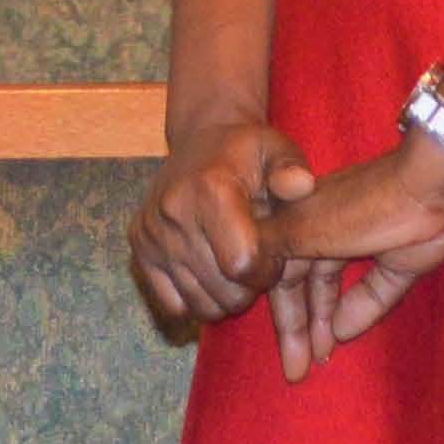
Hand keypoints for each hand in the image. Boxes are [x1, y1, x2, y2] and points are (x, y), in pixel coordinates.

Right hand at [128, 119, 316, 330]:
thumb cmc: (247, 151)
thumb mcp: (277, 149)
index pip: (242, 265)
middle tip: (258, 261)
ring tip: (237, 265)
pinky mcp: (140, 250)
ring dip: (227, 296)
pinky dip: (199, 300)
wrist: (200, 139)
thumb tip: (302, 185)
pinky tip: (214, 274)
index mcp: (210, 189)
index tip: (275, 255)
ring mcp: (152, 234)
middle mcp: (174, 213)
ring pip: (200, 304)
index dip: (268, 271)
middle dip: (250, 287)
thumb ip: (292, 168)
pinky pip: (174, 305)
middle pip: (223, 291)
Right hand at [256, 141, 443, 383]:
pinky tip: (345, 334)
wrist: (426, 187)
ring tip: (318, 360)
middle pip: (307, 284)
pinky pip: (376, 291)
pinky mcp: (401, 260)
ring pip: (337, 291)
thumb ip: (276, 254)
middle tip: (295, 370)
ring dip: (325, 324)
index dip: (272, 304)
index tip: (262, 339)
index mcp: (305, 216)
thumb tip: (250, 280)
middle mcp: (332, 231)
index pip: (279, 268)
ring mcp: (369, 244)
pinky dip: (361, 311)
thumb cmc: (357, 207)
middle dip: (298, 325)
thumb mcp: (303, 228)